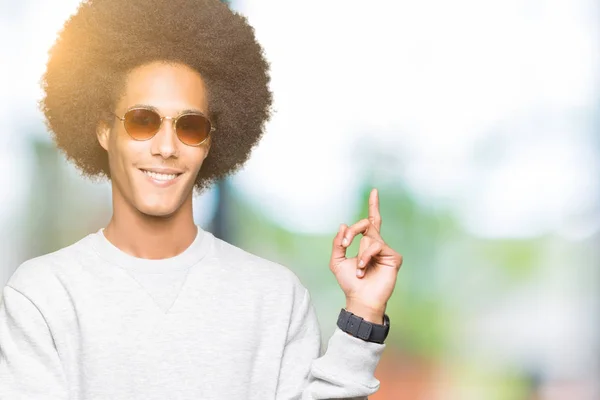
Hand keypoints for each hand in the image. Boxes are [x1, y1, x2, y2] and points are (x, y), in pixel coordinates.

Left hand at [329, 188, 402, 322]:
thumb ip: (338, 242)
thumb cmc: (349, 282)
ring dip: (360, 253)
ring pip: (370, 238)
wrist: (360, 298)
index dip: (373, 206)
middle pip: (368, 224)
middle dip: (353, 232)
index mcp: (366, 244)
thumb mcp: (337, 261)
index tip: (374, 191)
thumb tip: (343, 224)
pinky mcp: (394, 257)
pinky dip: (366, 256)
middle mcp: (378, 245)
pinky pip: (377, 246)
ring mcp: (387, 251)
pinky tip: (364, 268)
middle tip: (346, 245)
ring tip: (359, 268)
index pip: (370, 222)